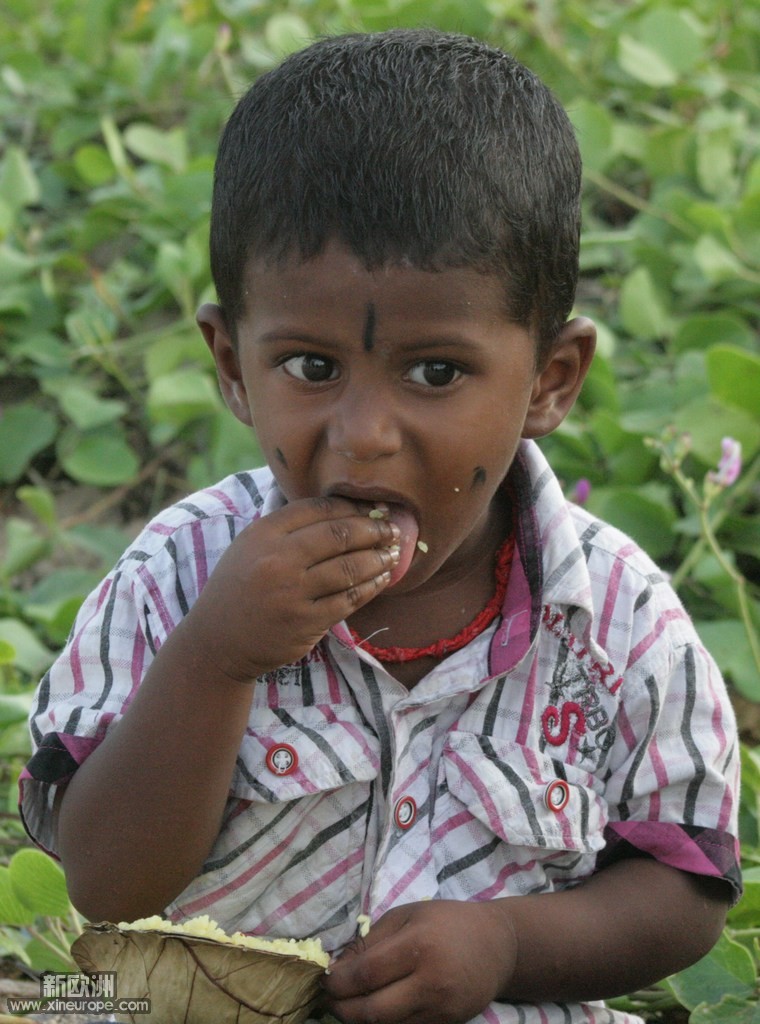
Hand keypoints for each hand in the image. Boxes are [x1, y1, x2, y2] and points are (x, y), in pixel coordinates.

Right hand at [181, 496, 398, 682]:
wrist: (218, 641)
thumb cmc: (241, 588)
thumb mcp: (250, 546)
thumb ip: (287, 527)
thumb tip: (342, 508)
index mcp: (264, 533)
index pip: (318, 508)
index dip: (352, 506)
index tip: (373, 508)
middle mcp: (277, 559)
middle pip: (340, 534)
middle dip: (374, 529)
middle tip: (393, 528)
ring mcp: (292, 592)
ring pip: (350, 567)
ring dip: (379, 558)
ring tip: (394, 553)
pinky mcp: (306, 622)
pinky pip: (350, 598)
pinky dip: (372, 586)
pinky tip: (382, 578)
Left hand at [321, 900, 516, 1023]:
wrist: (497, 945)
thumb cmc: (447, 921)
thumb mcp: (408, 915)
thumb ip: (372, 940)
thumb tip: (338, 966)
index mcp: (419, 945)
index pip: (367, 974)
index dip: (339, 982)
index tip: (324, 980)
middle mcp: (431, 982)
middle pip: (373, 1010)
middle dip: (342, 1008)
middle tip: (329, 999)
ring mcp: (440, 1009)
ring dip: (360, 1019)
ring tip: (347, 1005)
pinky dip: (385, 1023)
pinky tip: (374, 1010)